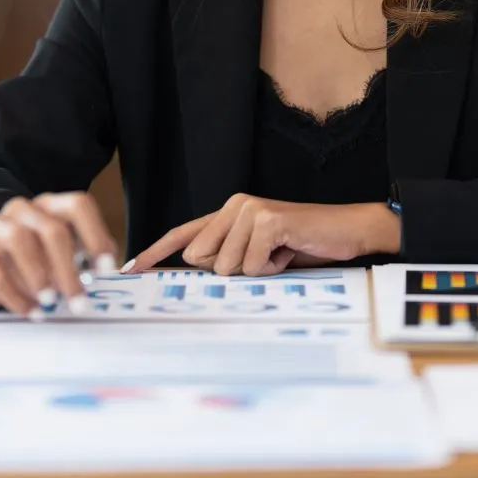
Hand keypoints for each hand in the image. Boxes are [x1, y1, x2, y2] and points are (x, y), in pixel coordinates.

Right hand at [0, 191, 117, 314]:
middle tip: (78, 301)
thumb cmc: (28, 266)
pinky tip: (28, 311)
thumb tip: (112, 277)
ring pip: (20, 240)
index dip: (95, 235)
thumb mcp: (58, 261)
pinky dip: (14, 296)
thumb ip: (83, 263)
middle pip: (52, 229)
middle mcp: (23, 209)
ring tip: (49, 302)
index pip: (78, 206)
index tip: (106, 269)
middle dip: (68, 269)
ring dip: (39, 276)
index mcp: (51, 206)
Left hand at [127, 195, 401, 275]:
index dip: (155, 251)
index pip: (184, 233)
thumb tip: (198, 270)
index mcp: (229, 212)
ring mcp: (250, 210)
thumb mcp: (260, 254)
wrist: (347, 230)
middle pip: (202, 260)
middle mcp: (235, 205)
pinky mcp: (267, 221)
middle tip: (266, 258)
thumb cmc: (304, 244)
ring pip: (227, 268)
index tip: (130, 269)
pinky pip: (252, 267)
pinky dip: (272, 269)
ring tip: (281, 254)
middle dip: (232, 271)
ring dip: (257, 272)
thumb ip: (229, 257)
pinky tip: (289, 252)